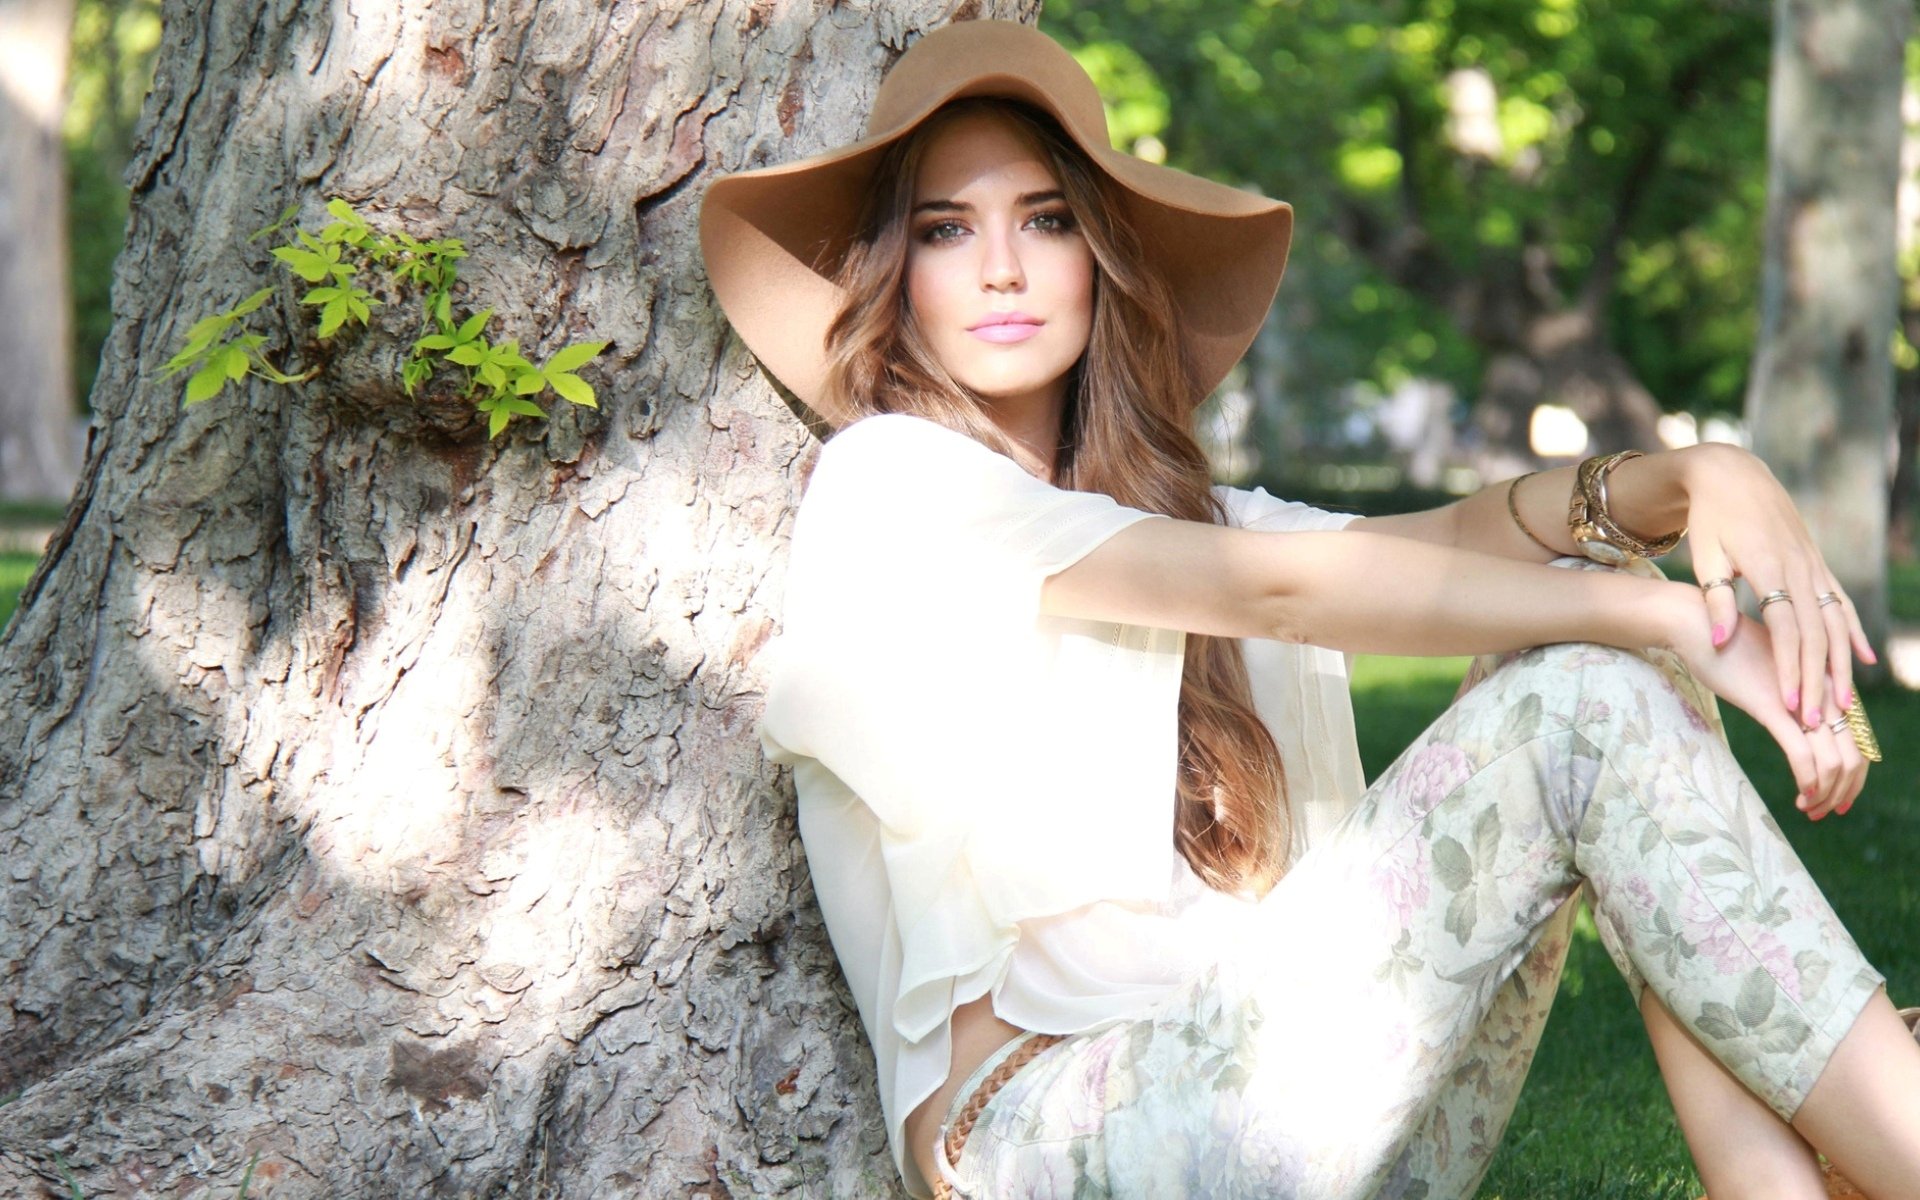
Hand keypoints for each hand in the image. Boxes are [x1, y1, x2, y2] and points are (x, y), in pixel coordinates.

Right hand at [1662, 592, 1868, 818]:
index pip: (1860, 739)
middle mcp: (1824, 692)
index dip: (1855, 775)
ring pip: (1834, 761)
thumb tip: (1800, 721)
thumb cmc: (1730, 648)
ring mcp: (1801, 699)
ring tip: (1810, 809)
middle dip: (1845, 792)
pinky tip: (1802, 795)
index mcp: (1827, 684)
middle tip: (1826, 812)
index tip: (1837, 796)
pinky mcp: (1774, 708)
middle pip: (1855, 755)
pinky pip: (1803, 753)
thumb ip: (1794, 693)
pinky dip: (1809, 781)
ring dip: (1826, 794)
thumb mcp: (1773, 671)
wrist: (1700, 625)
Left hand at [1680, 444, 1875, 729]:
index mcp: (1769, 568)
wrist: (1732, 474)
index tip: (1793, 707)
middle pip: (1817, 634)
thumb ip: (1716, 601)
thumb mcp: (1705, 557)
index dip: (1792, 670)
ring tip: (1845, 704)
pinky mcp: (1817, 563)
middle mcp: (1800, 568)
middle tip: (1823, 722)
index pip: (1786, 631)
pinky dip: (1853, 632)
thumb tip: (1722, 643)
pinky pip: (1841, 603)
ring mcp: (1814, 565)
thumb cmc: (1711, 519)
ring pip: (1836, 623)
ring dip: (1842, 665)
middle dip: (1820, 681)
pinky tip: (1864, 658)